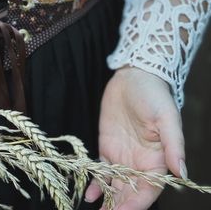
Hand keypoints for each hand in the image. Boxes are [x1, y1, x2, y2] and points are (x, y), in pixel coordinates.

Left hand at [83, 66, 185, 209]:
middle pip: (130, 192)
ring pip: (115, 185)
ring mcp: (122, 156)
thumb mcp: (167, 118)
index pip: (148, 190)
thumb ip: (174, 146)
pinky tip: (89, 194)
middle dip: (120, 206)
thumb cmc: (154, 95)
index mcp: (157, 160)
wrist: (134, 75)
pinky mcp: (107, 146)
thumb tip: (183, 173)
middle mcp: (140, 162)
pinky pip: (100, 169)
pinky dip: (96, 183)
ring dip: (108, 200)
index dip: (136, 203)